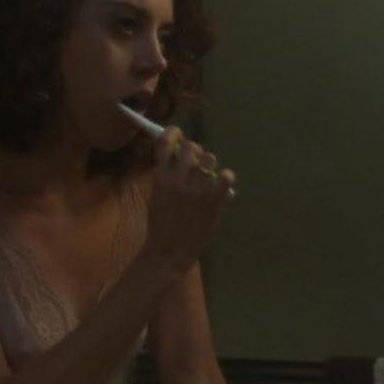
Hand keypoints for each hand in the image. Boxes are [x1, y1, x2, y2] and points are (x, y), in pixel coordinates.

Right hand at [141, 128, 235, 274]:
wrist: (170, 250)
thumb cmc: (162, 224)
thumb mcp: (157, 194)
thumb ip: (167, 174)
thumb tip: (180, 155)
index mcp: (160, 176)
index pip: (166, 142)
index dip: (174, 133)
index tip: (178, 134)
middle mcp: (179, 179)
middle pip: (192, 147)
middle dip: (195, 150)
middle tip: (197, 161)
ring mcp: (197, 189)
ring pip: (210, 159)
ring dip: (210, 164)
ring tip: (209, 175)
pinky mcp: (214, 201)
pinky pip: (225, 177)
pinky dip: (226, 177)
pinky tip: (223, 182)